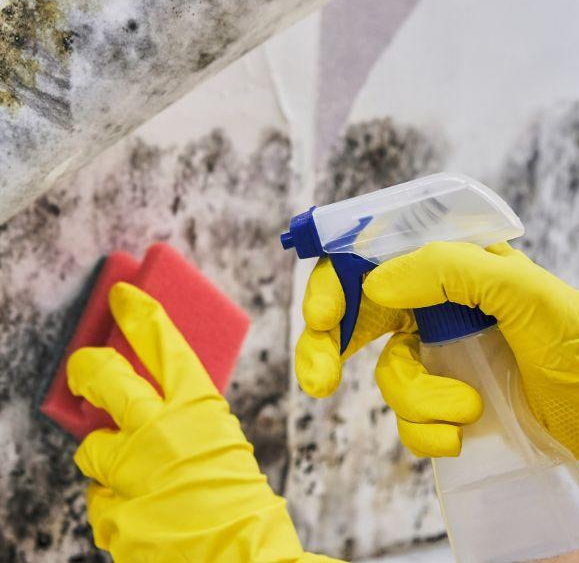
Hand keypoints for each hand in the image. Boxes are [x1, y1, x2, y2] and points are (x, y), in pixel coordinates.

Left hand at [68, 283, 338, 562]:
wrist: (239, 557)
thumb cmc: (237, 497)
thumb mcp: (220, 439)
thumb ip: (184, 418)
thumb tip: (145, 404)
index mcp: (198, 408)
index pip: (163, 344)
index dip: (140, 314)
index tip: (122, 296)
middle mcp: (160, 431)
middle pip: (106, 379)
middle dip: (88, 368)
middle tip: (83, 368)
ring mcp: (133, 472)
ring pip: (91, 448)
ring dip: (107, 460)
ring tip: (134, 476)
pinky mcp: (113, 512)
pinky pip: (99, 498)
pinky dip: (114, 502)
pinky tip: (141, 511)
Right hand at [295, 258, 482, 457]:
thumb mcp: (522, 291)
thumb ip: (447, 269)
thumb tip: (373, 284)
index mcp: (454, 260)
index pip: (375, 254)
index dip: (335, 280)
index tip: (321, 317)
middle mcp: (440, 301)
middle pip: (358, 311)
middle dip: (326, 346)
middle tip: (320, 381)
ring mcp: (440, 351)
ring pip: (387, 373)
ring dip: (415, 400)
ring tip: (469, 407)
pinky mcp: (445, 397)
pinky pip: (406, 417)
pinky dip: (421, 433)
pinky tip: (457, 437)